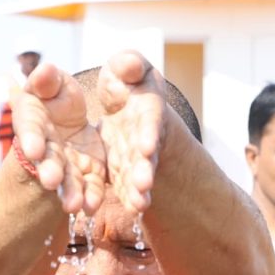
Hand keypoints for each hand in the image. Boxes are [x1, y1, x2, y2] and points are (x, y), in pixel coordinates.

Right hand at [7, 62, 106, 214]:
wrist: (70, 120)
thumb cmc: (56, 96)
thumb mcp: (53, 84)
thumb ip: (47, 81)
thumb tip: (45, 69)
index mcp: (32, 120)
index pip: (30, 129)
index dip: (31, 139)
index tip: (34, 149)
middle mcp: (46, 146)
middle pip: (47, 160)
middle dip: (49, 170)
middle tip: (52, 181)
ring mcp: (65, 163)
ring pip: (66, 180)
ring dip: (69, 192)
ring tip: (73, 205)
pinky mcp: (86, 173)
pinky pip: (89, 187)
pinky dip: (90, 196)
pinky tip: (93, 207)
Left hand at [84, 50, 171, 212]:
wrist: (126, 106)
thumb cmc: (127, 83)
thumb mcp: (125, 68)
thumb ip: (128, 64)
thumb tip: (130, 66)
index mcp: (146, 108)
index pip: (149, 121)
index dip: (148, 133)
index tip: (145, 146)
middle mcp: (145, 135)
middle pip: (146, 154)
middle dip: (146, 169)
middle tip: (144, 184)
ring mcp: (136, 156)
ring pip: (139, 174)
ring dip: (139, 190)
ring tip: (139, 205)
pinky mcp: (124, 170)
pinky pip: (127, 187)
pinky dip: (129, 199)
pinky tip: (131, 211)